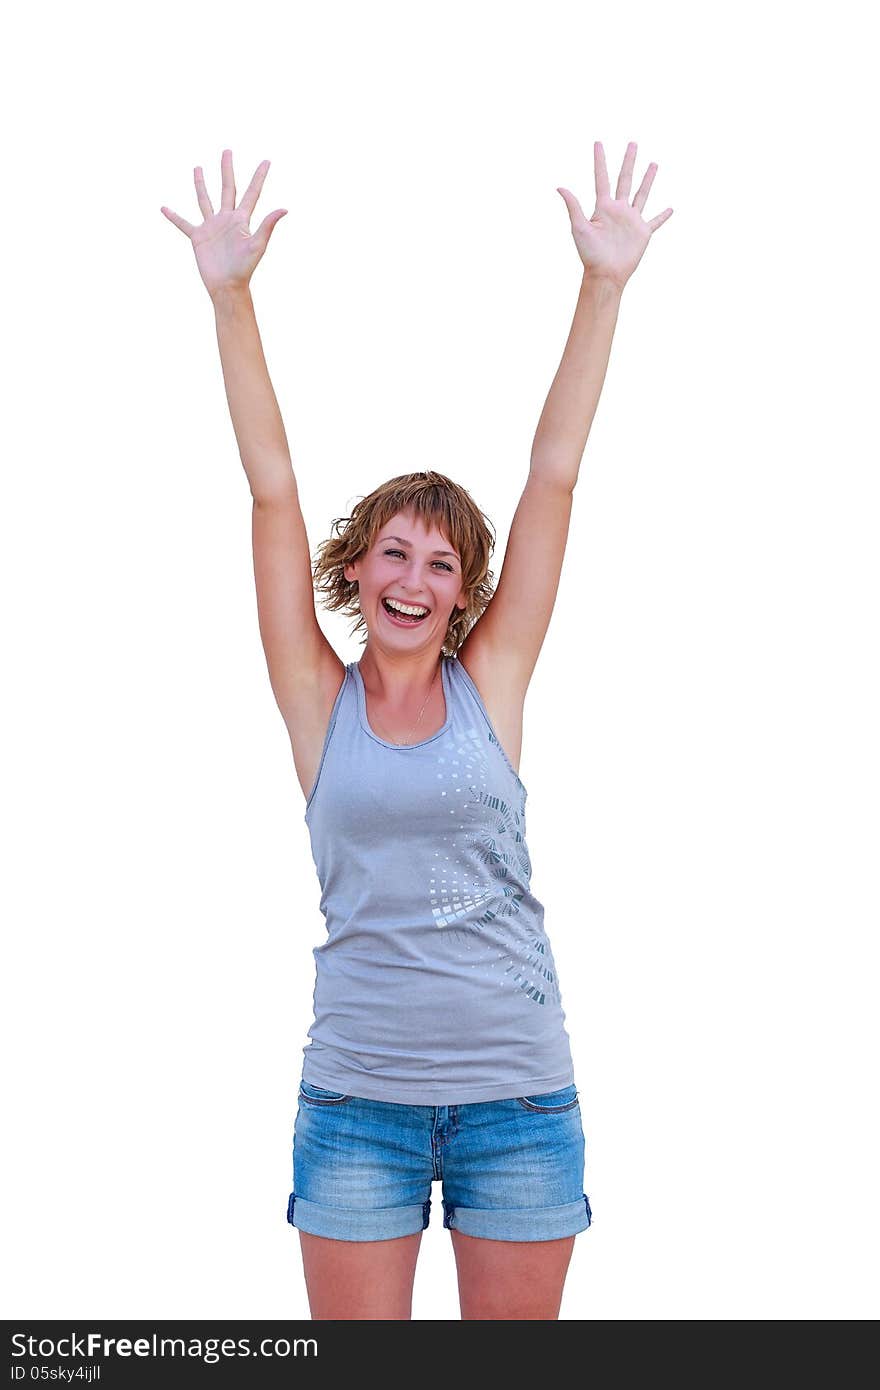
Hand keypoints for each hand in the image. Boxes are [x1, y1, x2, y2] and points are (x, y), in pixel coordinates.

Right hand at [160, 149, 287, 299]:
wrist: (227, 286)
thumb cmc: (244, 269)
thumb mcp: (257, 245)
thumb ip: (268, 225)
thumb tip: (284, 209)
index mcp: (241, 219)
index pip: (252, 193)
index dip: (259, 177)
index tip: (267, 161)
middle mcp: (226, 219)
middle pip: (227, 188)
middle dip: (227, 170)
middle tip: (227, 152)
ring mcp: (211, 227)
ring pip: (205, 200)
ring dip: (201, 184)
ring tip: (197, 168)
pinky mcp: (198, 237)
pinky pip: (183, 224)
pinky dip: (174, 217)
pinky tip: (164, 208)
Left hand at [557, 141, 672, 290]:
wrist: (605, 274)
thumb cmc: (590, 254)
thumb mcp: (579, 227)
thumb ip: (573, 206)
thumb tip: (560, 187)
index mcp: (603, 207)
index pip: (602, 177)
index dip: (600, 160)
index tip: (598, 143)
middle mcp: (618, 210)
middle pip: (625, 179)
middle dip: (629, 161)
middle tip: (632, 143)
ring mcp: (631, 220)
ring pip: (642, 194)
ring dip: (648, 179)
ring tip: (653, 164)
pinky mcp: (643, 232)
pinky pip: (655, 221)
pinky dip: (663, 216)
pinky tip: (670, 208)